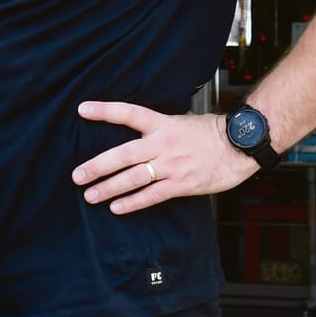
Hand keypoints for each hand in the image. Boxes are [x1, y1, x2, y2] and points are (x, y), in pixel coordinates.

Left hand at [70, 102, 257, 214]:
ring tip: (90, 195)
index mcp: (162, 123)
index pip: (129, 113)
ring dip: (109, 188)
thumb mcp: (181, 120)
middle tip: (77, 175)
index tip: (82, 109)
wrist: (238, 147)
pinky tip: (116, 207)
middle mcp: (163, 144)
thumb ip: (157, 127)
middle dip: (97, 166)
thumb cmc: (210, 133)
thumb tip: (137, 130)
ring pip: (134, 178)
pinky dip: (132, 203)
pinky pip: (152, 196)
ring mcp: (172, 166)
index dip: (105, 111)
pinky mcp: (181, 185)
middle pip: (123, 154)